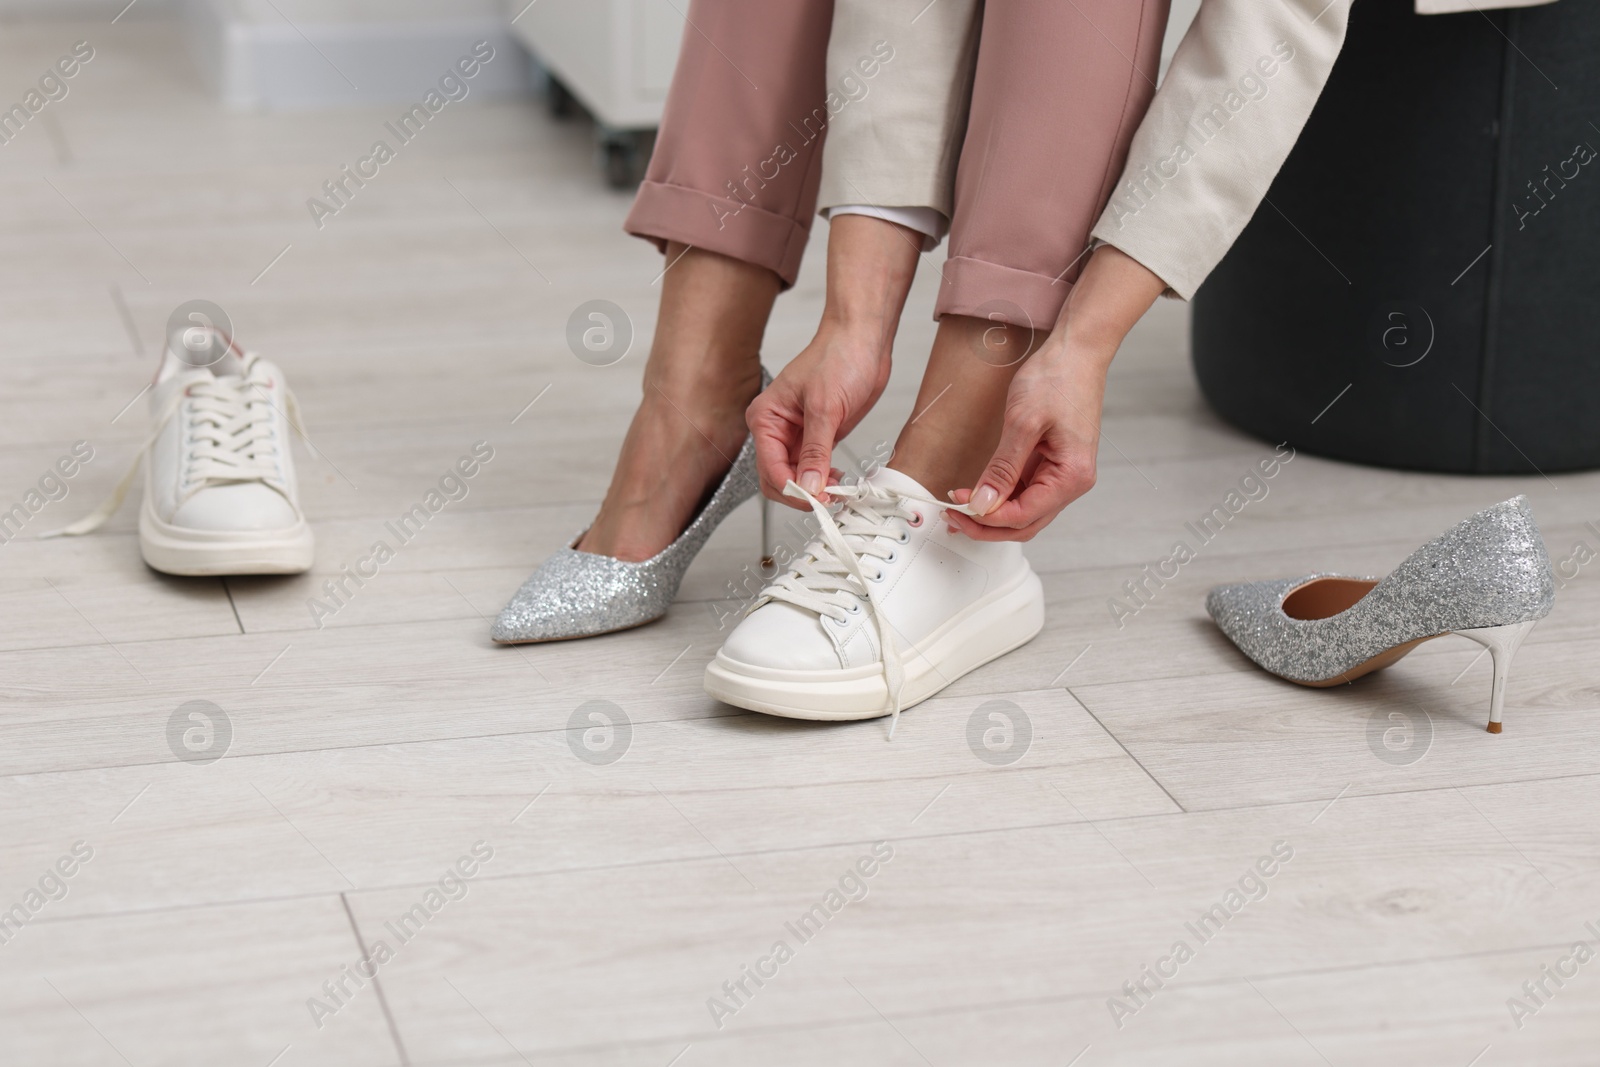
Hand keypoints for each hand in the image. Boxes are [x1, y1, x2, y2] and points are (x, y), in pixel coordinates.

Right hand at [748, 326, 890, 506]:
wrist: (862, 340)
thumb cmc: (838, 357)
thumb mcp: (825, 407)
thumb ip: (816, 451)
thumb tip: (809, 486)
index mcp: (766, 418)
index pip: (769, 468)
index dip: (791, 488)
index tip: (816, 500)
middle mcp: (776, 430)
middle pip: (778, 478)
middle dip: (801, 492)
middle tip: (829, 500)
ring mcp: (797, 436)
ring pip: (797, 478)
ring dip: (815, 489)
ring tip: (838, 490)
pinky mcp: (818, 438)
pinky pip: (814, 470)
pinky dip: (824, 480)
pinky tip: (839, 480)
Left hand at [947, 244, 1165, 540]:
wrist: (1076, 351)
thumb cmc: (1057, 378)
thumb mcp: (1022, 423)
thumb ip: (1002, 469)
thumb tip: (983, 504)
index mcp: (1072, 476)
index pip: (1023, 515)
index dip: (986, 518)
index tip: (957, 511)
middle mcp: (1072, 482)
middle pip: (1025, 522)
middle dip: (987, 524)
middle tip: (953, 516)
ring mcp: (1063, 474)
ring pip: (1024, 511)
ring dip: (992, 512)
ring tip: (959, 506)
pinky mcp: (1052, 463)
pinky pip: (1025, 491)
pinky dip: (1001, 495)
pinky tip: (979, 492)